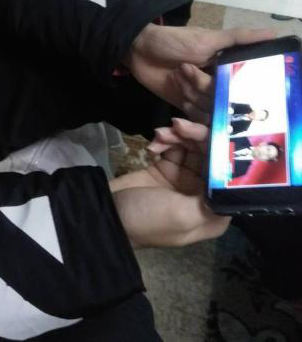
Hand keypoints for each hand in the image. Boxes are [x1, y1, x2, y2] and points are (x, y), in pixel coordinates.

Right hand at [110, 118, 229, 247]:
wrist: (106, 215)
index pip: (228, 173)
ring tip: (159, 134)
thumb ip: (213, 199)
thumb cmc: (148, 219)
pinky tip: (153, 143)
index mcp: (214, 210)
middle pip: (210, 155)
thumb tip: (238, 184)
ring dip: (178, 136)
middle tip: (178, 124)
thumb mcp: (183, 215)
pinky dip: (165, 140)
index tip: (212, 129)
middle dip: (196, 137)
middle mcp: (203, 193)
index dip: (223, 150)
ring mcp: (183, 180)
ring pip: (192, 147)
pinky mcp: (164, 169)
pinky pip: (173, 146)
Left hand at [124, 24, 275, 120]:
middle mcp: (217, 86)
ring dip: (189, 98)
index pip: (239, 89)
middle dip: (201, 89)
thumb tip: (275, 33)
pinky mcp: (183, 106)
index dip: (232, 90)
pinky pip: (190, 122)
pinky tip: (174, 124)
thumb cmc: (175, 40)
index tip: (220, 86)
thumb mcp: (209, 38)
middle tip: (183, 69)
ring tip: (175, 77)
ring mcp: (199, 98)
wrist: (137, 48)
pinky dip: (182, 125)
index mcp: (228, 70)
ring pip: (205, 113)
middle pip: (220, 102)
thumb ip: (240, 38)